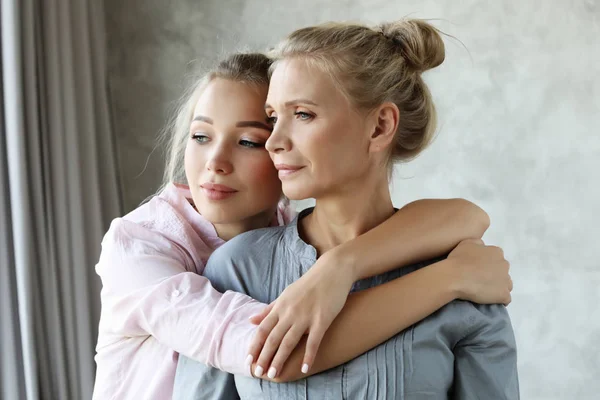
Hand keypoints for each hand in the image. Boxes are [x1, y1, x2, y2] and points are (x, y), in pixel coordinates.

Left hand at [246, 249, 353, 378]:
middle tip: (258, 373)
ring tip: (274, 374)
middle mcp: (290, 312)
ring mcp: (306, 316)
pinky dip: (308, 356)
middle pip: (273, 338)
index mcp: (280, 306)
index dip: (254, 346)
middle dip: (264, 357)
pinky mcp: (322, 319)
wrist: (332, 271)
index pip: (263, 329)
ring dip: (280, 359)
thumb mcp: (286, 294)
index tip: (248, 361)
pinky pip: (313, 341)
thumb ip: (269, 309)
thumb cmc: (309, 284)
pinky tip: (304, 368)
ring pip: (289, 341)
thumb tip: (251, 320)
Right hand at [448, 238, 512, 304]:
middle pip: (502, 271)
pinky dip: (498, 299)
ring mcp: (505, 280)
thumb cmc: (458, 259)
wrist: (455, 277)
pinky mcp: (503, 294)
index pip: (497, 259)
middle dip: (494, 275)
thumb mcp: (466, 242)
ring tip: (484, 290)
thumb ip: (478, 243)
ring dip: (497, 287)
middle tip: (479, 280)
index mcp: (496, 252)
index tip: (478, 269)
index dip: (488, 265)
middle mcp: (504, 264)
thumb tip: (482, 247)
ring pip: (506, 285)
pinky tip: (489, 299)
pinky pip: (505, 298)